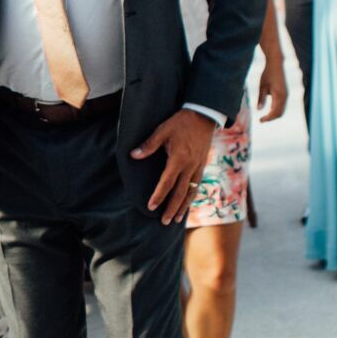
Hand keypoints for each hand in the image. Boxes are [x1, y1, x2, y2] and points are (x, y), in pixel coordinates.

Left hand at [132, 109, 214, 224]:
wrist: (204, 115)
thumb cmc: (181, 122)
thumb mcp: (162, 130)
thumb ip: (149, 145)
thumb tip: (133, 155)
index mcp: (179, 158)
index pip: (167, 182)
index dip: (158, 195)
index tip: (151, 207)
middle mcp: (190, 166)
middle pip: (180, 193)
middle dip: (172, 208)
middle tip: (164, 222)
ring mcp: (198, 167)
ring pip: (191, 192)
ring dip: (183, 207)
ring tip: (176, 220)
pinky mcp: (202, 166)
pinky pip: (197, 186)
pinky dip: (191, 197)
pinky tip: (186, 204)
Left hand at [257, 55, 287, 121]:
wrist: (276, 63)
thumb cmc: (268, 73)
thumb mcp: (262, 85)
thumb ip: (261, 98)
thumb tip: (258, 109)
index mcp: (279, 95)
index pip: (274, 112)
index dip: (267, 118)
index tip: (260, 121)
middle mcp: (284, 96)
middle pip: (279, 113)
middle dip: (271, 118)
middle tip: (261, 120)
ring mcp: (286, 95)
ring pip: (282, 110)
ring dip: (274, 115)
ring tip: (264, 117)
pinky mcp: (285, 93)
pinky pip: (282, 105)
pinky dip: (276, 110)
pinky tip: (269, 110)